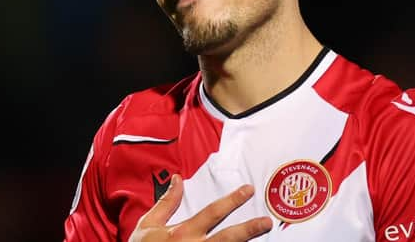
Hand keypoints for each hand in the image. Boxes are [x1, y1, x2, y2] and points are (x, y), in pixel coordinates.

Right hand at [129, 174, 272, 240]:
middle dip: (249, 229)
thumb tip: (178, 179)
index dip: (233, 200)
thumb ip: (166, 203)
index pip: (213, 212)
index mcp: (182, 233)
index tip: (248, 190)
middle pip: (228, 238)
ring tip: (261, 239)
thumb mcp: (148, 225)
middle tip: (266, 222)